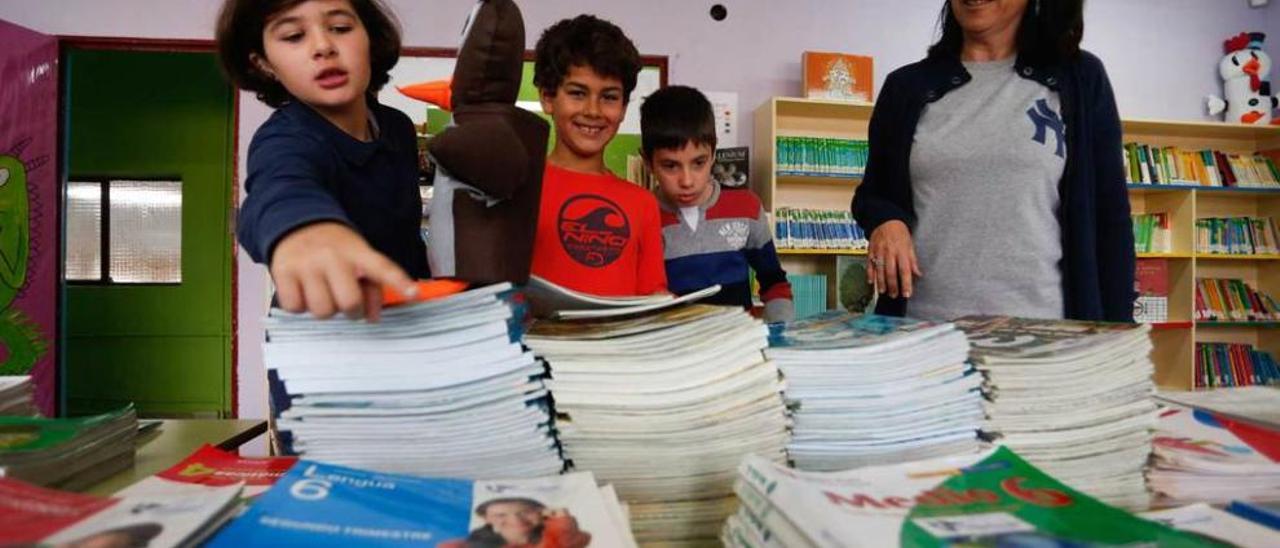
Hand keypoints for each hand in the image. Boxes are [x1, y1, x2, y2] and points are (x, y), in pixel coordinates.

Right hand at [269, 222, 416, 320]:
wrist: (297, 222)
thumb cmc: (334, 248)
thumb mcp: (358, 258)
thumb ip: (372, 288)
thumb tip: (373, 318)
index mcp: (357, 252)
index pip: (382, 268)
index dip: (399, 281)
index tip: (413, 292)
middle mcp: (332, 257)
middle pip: (348, 302)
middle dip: (351, 310)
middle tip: (347, 303)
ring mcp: (306, 264)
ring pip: (321, 310)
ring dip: (325, 310)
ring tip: (323, 293)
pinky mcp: (282, 271)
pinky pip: (295, 307)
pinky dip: (300, 306)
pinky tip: (304, 291)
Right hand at [866, 220, 921, 298]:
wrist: (885, 220)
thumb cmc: (900, 233)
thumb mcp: (910, 245)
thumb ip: (913, 261)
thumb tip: (918, 274)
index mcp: (902, 251)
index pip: (905, 270)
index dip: (906, 283)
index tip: (907, 294)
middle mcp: (890, 252)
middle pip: (891, 273)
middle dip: (893, 286)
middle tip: (894, 295)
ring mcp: (879, 252)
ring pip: (880, 270)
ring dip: (881, 283)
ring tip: (883, 292)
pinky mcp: (870, 251)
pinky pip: (869, 264)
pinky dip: (869, 274)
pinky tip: (870, 282)